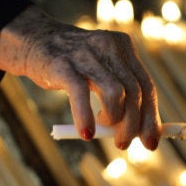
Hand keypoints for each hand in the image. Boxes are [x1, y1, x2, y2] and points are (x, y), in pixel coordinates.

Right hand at [0, 5, 160, 149]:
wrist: (34, 42)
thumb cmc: (72, 65)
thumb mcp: (100, 72)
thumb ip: (121, 95)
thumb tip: (138, 133)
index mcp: (123, 47)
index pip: (146, 85)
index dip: (151, 117)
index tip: (151, 143)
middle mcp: (108, 47)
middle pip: (134, 91)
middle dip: (133, 124)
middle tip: (123, 144)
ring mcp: (86, 54)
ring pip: (115, 93)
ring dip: (112, 119)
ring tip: (100, 129)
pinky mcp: (63, 65)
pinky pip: (81, 95)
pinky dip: (86, 117)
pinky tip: (86, 133)